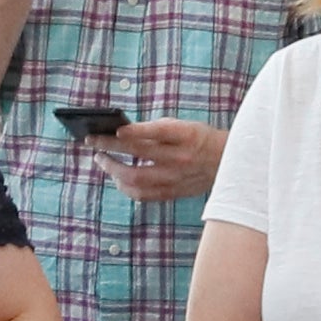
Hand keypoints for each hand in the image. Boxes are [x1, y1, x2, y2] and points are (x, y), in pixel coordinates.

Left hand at [106, 116, 223, 205]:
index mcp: (185, 135)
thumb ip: (156, 129)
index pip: (156, 132)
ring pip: (137, 179)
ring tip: (103, 161)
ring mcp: (176, 178)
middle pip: (138, 155)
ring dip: (113, 171)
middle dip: (111, 150)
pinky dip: (126, 186)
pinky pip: (143, 194)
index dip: (135, 131)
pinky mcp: (174, 193)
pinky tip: (117, 178)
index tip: (114, 129)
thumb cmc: (199, 139)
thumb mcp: (183, 126)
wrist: (228, 164)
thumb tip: (121, 134)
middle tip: (93, 143)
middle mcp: (180, 157)